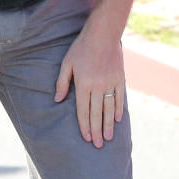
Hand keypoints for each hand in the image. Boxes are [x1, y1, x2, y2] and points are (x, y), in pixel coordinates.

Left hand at [54, 25, 124, 147]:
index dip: (84, 126)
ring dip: (108, 125)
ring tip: (108, 137)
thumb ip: (62, 83)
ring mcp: (110, 83)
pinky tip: (116, 120)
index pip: (83, 110)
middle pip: (97, 113)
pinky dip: (118, 110)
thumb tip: (57, 100)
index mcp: (83, 84)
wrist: (103, 34)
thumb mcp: (67, 63)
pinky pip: (119, 98)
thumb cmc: (81, 48)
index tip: (86, 138)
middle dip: (96, 131)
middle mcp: (97, 86)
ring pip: (109, 109)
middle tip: (98, 145)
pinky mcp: (120, 79)